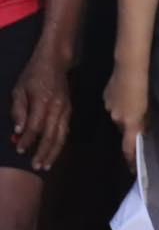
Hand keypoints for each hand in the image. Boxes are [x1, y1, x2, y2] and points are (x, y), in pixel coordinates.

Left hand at [11, 47, 70, 171]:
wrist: (56, 62)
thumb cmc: (33, 74)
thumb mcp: (19, 89)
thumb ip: (18, 110)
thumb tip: (17, 131)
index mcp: (43, 101)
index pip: (35, 126)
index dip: (27, 139)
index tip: (19, 150)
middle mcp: (57, 107)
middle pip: (51, 135)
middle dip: (43, 152)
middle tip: (36, 167)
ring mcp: (66, 109)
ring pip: (61, 135)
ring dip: (54, 152)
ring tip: (46, 165)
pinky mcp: (69, 110)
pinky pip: (65, 130)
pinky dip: (60, 143)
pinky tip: (54, 152)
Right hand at [103, 63, 148, 170]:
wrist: (131, 64)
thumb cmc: (147, 84)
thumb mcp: (151, 106)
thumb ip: (148, 120)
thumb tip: (147, 129)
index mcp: (130, 122)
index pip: (128, 147)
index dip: (130, 158)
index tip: (132, 169)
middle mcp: (117, 117)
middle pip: (124, 128)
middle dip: (131, 129)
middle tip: (142, 124)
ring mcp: (110, 106)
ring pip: (119, 116)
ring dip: (126, 115)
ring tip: (137, 105)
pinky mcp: (106, 95)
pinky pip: (114, 104)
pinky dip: (122, 104)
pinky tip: (129, 94)